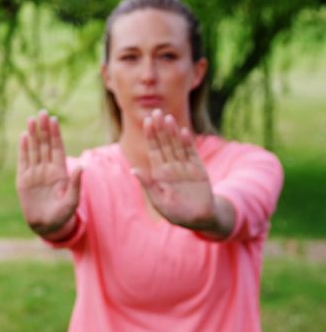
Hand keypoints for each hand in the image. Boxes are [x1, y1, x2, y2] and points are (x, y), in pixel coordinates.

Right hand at [15, 110, 81, 236]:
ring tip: (31, 119)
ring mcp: (34, 173)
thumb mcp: (72, 201)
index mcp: (60, 172)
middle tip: (42, 112)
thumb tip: (81, 166)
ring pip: (34, 149)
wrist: (46, 226)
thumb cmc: (62, 215)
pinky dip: (23, 149)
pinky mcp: (23, 180)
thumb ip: (76, 184)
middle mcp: (47, 169)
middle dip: (44, 129)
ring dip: (33, 135)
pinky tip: (24, 136)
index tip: (54, 119)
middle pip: (45, 145)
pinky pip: (23, 161)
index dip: (56, 134)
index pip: (57, 148)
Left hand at [131, 110, 217, 229]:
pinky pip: (192, 153)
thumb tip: (133, 170)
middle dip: (159, 129)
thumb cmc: (175, 213)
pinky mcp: (198, 169)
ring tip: (168, 118)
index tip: (146, 121)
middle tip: (155, 112)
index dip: (150, 136)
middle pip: (164, 143)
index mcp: (159, 173)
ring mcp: (185, 166)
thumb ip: (147, 184)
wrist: (198, 219)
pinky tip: (184, 132)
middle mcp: (171, 166)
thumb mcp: (158, 199)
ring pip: (177, 145)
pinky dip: (188, 143)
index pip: (154, 150)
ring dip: (173, 132)